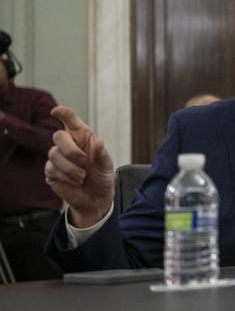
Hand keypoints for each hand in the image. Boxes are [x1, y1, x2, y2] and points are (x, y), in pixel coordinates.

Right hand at [46, 106, 114, 227]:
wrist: (95, 198)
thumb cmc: (101, 177)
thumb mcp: (106, 166)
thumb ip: (102, 154)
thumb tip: (98, 141)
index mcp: (83, 138)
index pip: (71, 121)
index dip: (64, 114)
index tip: (56, 111)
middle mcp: (69, 145)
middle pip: (58, 136)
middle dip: (70, 150)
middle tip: (83, 162)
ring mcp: (57, 158)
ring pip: (54, 154)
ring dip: (70, 168)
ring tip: (82, 177)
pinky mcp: (51, 171)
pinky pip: (52, 169)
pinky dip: (65, 176)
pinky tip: (74, 182)